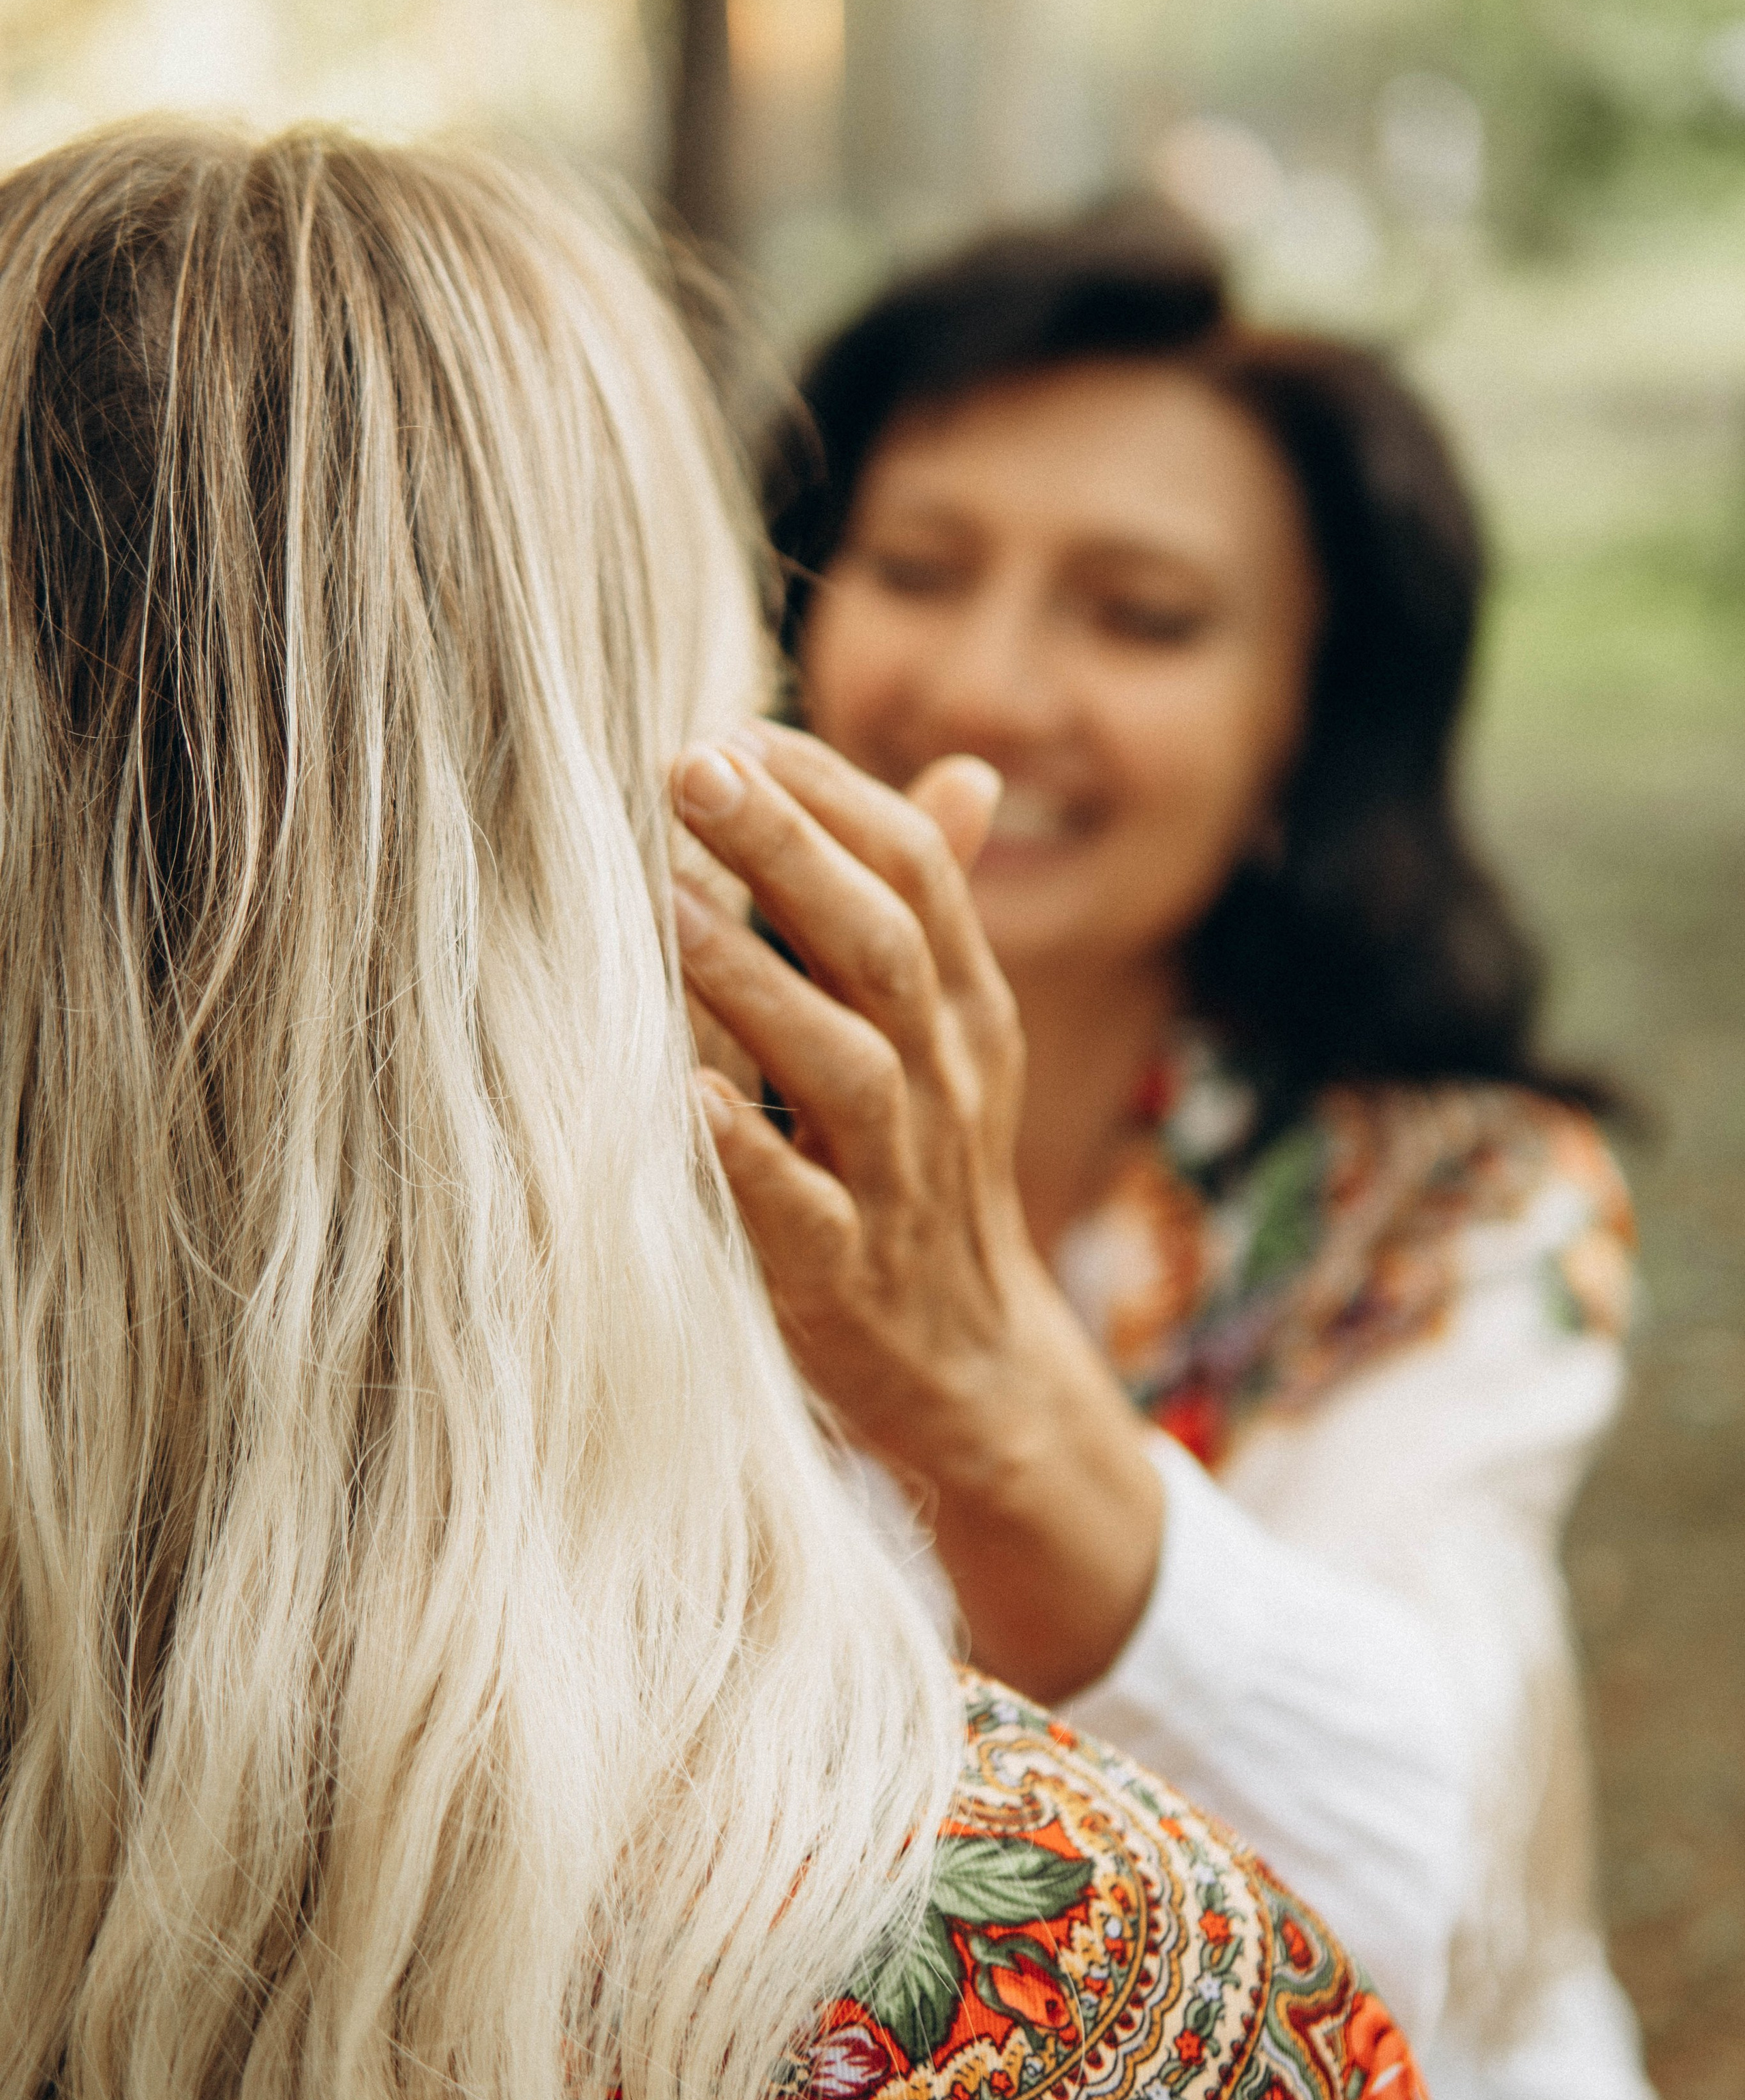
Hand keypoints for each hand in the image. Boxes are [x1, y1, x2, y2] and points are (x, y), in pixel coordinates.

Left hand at [669, 721, 1161, 1702]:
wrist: (972, 1371)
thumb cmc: (927, 1175)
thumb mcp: (953, 1041)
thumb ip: (936, 910)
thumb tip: (963, 769)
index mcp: (969, 1013)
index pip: (917, 874)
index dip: (832, 795)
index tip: (735, 728)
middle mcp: (945, 1084)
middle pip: (880, 943)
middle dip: (786, 847)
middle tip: (685, 764)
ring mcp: (900, 1183)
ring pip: (842, 1062)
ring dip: (751, 979)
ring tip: (659, 906)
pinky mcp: (842, 1279)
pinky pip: (797, 1208)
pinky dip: (741, 1150)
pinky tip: (677, 1093)